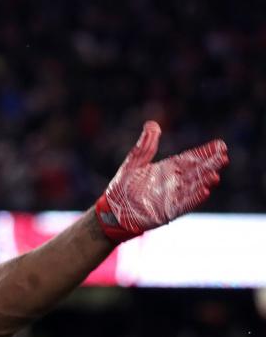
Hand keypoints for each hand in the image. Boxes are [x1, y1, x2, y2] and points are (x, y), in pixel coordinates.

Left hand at [95, 121, 227, 242]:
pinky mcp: (165, 212)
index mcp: (167, 170)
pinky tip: (204, 192)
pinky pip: (182, 205)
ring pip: (191, 188)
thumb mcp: (134, 163)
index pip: (189, 159)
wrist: (112, 210)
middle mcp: (173, 183)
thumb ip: (145, 146)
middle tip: (224, 157)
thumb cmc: (122, 187)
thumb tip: (152, 124)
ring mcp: (171, 198)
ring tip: (215, 175)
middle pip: (195, 173)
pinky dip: (192, 199)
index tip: (219, 146)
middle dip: (209, 166)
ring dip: (203, 182)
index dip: (204, 153)